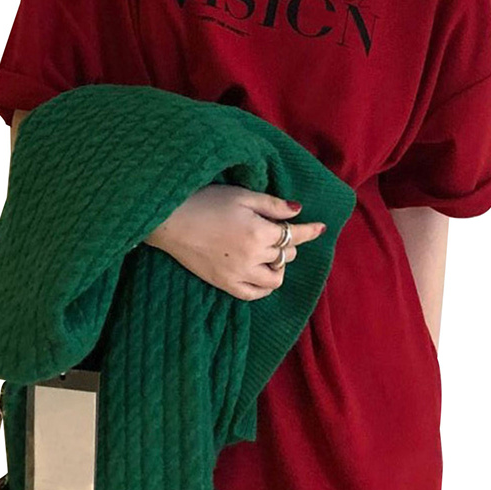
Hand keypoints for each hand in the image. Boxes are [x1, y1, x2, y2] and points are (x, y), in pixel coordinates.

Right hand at [143, 183, 326, 300]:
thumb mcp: (241, 195)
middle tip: (277, 231)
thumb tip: (298, 211)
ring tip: (269, 254)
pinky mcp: (224, 284)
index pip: (294, 235)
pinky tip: (261, 275)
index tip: (321, 227)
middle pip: (286, 255)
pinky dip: (263, 287)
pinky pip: (253, 294)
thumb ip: (272, 205)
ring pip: (274, 280)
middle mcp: (253, 257)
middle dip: (288, 243)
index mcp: (259, 232)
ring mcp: (238, 274)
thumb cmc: (204, 201)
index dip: (310, 230)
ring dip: (278, 267)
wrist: (169, 220)